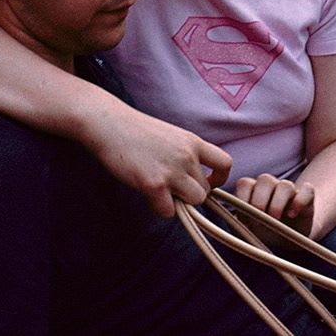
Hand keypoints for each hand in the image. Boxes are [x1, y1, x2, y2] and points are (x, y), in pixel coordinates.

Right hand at [84, 106, 231, 217]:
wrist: (109, 124)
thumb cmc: (135, 130)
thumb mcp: (170, 135)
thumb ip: (184, 154)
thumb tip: (190, 179)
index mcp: (192, 142)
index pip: (225, 163)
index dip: (219, 178)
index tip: (205, 182)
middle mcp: (187, 156)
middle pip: (205, 190)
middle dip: (190, 194)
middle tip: (171, 189)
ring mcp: (172, 170)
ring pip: (194, 202)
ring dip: (179, 203)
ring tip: (161, 192)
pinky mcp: (154, 185)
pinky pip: (169, 211)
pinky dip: (160, 208)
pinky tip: (148, 195)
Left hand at [234, 174, 315, 245]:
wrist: (289, 239)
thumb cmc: (265, 231)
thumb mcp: (248, 229)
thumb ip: (240, 220)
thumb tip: (233, 216)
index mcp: (254, 191)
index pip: (245, 183)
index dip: (243, 198)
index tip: (244, 216)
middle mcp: (272, 187)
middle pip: (265, 179)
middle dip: (259, 200)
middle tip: (259, 218)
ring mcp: (290, 191)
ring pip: (285, 185)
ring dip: (278, 202)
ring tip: (275, 218)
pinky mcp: (307, 197)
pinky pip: (307, 190)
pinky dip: (300, 201)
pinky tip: (293, 214)